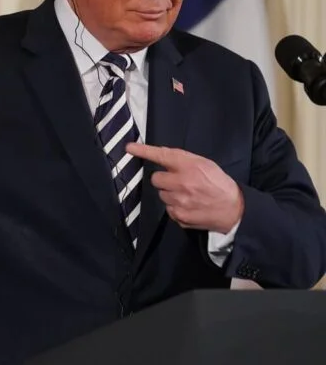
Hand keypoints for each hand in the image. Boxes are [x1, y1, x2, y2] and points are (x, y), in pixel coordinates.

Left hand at [125, 142, 243, 233]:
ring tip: (187, 195)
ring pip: (161, 194)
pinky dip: (175, 207)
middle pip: (156, 178)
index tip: (130, 148)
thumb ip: (183, 160)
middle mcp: (182, 183)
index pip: (162, 156)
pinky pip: (167, 208)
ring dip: (170, 193)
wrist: (235, 210)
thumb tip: (163, 155)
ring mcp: (179, 201)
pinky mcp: (179, 216)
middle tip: (178, 181)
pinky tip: (188, 205)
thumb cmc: (219, 184)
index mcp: (190, 167)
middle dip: (164, 179)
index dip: (144, 151)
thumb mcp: (205, 165)